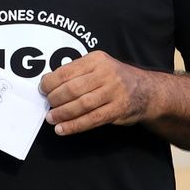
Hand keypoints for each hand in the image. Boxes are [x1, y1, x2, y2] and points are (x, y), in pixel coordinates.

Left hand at [39, 51, 156, 135]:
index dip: (50, 83)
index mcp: (97, 60)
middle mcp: (106, 74)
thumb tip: (48, 81)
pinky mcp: (118, 109)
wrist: (146, 91)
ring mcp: (114, 92)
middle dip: (54, 99)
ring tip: (51, 119)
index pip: (66, 71)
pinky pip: (92, 119)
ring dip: (62, 114)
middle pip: (72, 89)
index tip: (42, 90)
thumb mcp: (99, 66)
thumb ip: (77, 72)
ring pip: (81, 105)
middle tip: (47, 105)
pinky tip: (63, 129)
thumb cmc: (115, 79)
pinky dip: (74, 126)